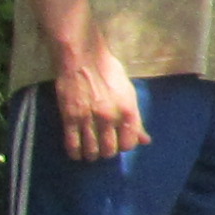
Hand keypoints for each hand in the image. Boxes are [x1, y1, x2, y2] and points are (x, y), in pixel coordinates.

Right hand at [55, 32, 148, 163]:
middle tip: (104, 149)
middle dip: (107, 152)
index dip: (124, 146)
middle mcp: (110, 118)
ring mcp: (89, 119)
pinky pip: (72, 143)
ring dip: (92, 155)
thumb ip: (136, 120)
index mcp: (128, 111)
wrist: (83, 58)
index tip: (119, 144)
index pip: (129, 143)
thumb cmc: (109, 72)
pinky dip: (74, 152)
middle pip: (110, 149)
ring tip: (91, 154)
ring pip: (92, 149)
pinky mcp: (70, 117)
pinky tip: (76, 154)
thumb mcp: (130, 94)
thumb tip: (145, 140)